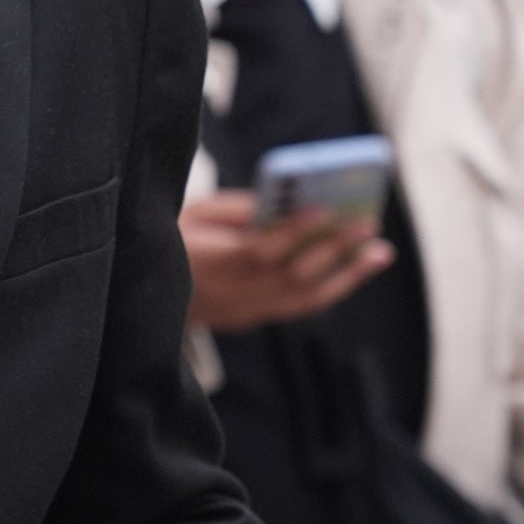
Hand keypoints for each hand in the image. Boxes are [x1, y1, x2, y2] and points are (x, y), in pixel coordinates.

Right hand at [180, 190, 392, 332]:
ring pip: (304, 298)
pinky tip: (355, 269)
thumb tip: (281, 203)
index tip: (322, 208)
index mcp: (207, 264)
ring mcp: (244, 312)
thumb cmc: (170, 244)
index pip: (256, 251)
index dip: (290, 231)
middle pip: (290, 275)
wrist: (145, 300)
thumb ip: (234, 209)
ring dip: (346, 274)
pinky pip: (300, 307)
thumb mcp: (189, 215)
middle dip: (333, 248)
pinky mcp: (252, 319)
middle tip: (367, 223)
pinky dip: (332, 288)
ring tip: (378, 251)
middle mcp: (230, 294)